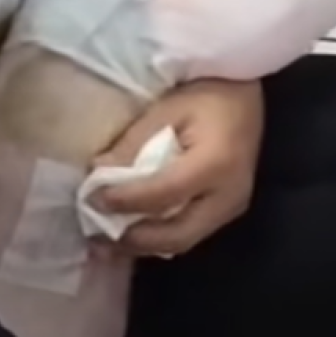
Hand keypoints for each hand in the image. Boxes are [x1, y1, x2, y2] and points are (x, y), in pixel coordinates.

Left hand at [89, 80, 263, 256]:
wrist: (244, 93)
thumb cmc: (206, 93)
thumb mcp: (166, 109)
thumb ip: (134, 143)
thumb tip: (98, 172)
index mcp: (215, 164)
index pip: (163, 194)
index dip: (126, 201)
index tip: (91, 200)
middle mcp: (228, 195)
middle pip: (177, 235)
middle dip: (134, 239)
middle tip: (97, 238)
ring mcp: (232, 207)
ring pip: (183, 240)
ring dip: (144, 244)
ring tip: (108, 243)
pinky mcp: (228, 209)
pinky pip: (190, 233)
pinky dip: (159, 236)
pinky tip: (134, 232)